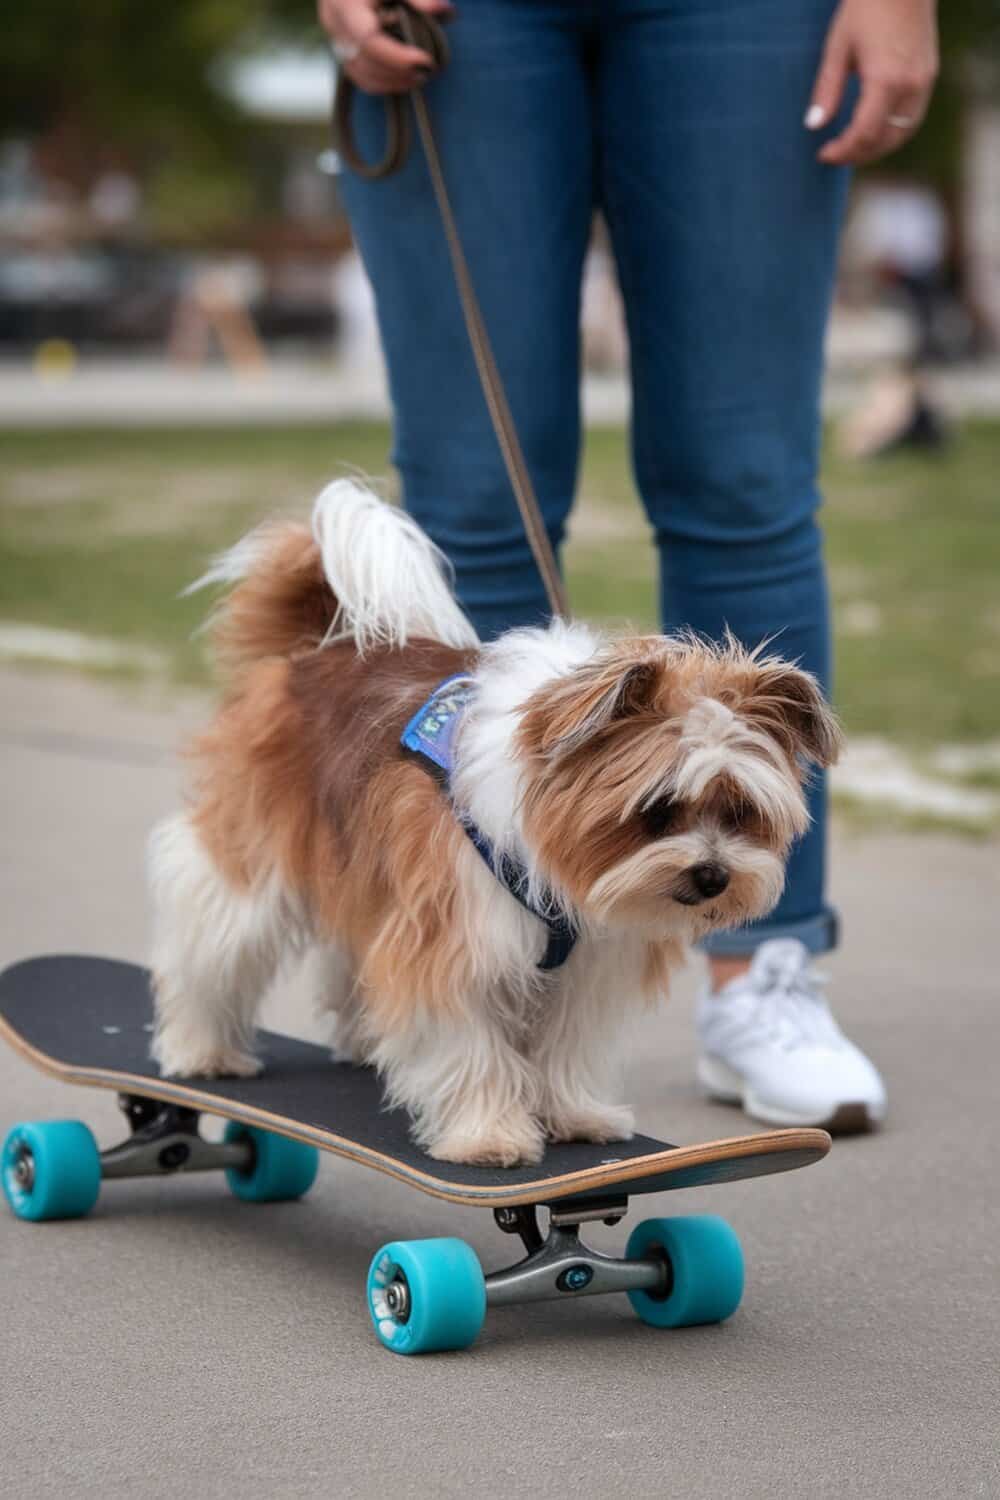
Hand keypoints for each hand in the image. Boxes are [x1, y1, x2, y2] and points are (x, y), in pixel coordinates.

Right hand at [318, 0, 453, 94]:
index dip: (398, 56)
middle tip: (428, 70)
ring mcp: (335, 39)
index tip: (426, 61)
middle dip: (399, 70)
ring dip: (393, 81)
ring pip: (362, 74)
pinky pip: (360, 77)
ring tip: (420, 76)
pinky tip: (405, 79)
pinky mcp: (340, 49)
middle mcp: (335, 24)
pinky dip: (383, 82)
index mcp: (344, 4)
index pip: (368, 40)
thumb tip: (445, 10)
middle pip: (366, 61)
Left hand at [806, 0, 937, 165]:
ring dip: (877, 148)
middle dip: (859, 155)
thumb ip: (827, 90)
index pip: (864, 134)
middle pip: (885, 140)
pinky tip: (874, 131)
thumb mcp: (838, 47)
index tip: (823, 155)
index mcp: (885, 80)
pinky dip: (893, 132)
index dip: (843, 151)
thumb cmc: (867, 7)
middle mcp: (910, 86)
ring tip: (853, 149)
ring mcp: (924, 81)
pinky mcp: (929, 75)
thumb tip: (813, 126)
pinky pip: (912, 117)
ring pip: (903, 133)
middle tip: (836, 156)